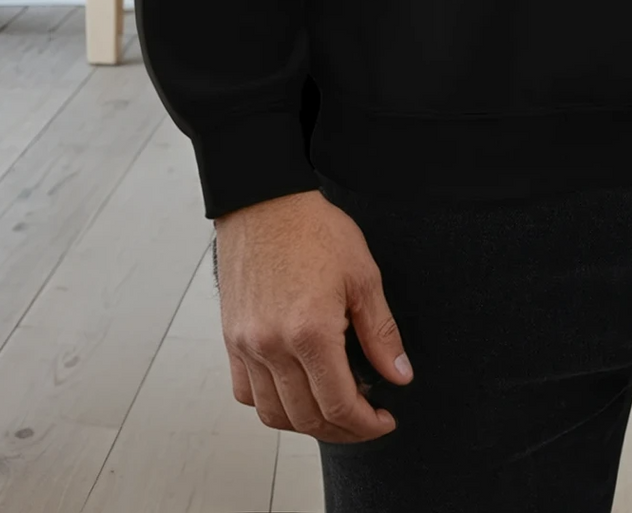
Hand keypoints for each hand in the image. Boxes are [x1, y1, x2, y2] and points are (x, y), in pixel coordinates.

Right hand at [215, 188, 412, 441]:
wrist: (264, 202)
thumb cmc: (314, 230)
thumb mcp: (363, 275)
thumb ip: (381, 332)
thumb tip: (400, 375)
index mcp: (310, 332)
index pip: (339, 405)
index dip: (366, 424)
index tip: (384, 420)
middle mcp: (272, 347)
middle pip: (307, 418)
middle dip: (343, 430)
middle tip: (366, 420)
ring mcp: (247, 346)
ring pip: (274, 415)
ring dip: (307, 424)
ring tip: (334, 411)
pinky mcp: (232, 339)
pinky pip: (246, 393)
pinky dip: (273, 405)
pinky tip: (296, 392)